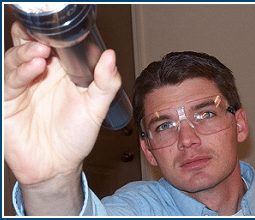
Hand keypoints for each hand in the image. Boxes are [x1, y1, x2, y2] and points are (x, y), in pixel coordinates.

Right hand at [4, 21, 121, 185]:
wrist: (57, 165)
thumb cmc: (76, 137)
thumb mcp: (95, 109)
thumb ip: (105, 84)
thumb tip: (111, 56)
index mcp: (62, 73)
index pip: (56, 45)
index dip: (58, 35)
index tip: (65, 29)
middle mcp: (41, 75)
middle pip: (31, 45)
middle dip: (36, 36)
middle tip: (47, 36)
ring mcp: (23, 86)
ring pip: (17, 58)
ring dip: (27, 51)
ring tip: (42, 52)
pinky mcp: (8, 100)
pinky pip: (9, 80)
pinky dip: (20, 70)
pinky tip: (34, 66)